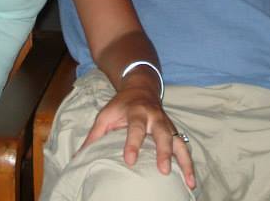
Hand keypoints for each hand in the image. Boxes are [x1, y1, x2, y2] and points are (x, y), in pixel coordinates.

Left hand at [79, 86, 195, 189]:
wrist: (141, 87)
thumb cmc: (121, 105)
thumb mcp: (105, 114)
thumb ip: (94, 135)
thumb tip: (78, 156)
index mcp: (136, 112)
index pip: (135, 128)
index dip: (133, 143)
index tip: (129, 160)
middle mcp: (155, 117)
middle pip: (162, 133)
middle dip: (163, 151)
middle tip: (163, 170)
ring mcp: (167, 124)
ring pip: (178, 141)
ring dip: (184, 161)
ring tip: (189, 181)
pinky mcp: (173, 131)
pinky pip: (184, 147)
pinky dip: (188, 163)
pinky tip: (191, 180)